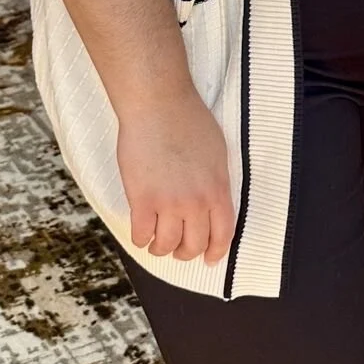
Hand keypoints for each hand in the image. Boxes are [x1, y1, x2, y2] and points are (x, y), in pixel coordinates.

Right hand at [117, 88, 235, 265]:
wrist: (158, 105)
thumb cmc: (188, 120)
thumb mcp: (218, 154)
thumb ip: (216, 182)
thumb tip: (213, 202)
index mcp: (218, 190)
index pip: (222, 235)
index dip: (216, 252)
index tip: (209, 258)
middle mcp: (196, 202)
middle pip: (194, 245)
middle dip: (186, 253)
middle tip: (178, 251)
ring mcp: (168, 203)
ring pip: (167, 244)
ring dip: (161, 248)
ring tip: (156, 244)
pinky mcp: (142, 199)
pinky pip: (142, 234)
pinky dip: (141, 239)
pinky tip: (141, 233)